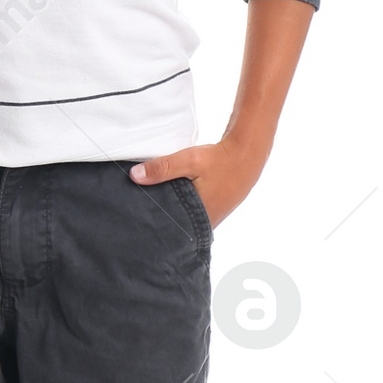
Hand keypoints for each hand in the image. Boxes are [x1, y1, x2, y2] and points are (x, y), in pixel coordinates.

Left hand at [128, 133, 272, 228]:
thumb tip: (135, 176)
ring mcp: (212, 216)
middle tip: (139, 211)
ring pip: (185, 217)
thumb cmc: (220, 160)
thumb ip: (162, 168)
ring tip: (151, 204)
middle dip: (161, 217)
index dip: (154, 224)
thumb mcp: (189, 160)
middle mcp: (206, 222)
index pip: (171, 229)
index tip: (137, 219)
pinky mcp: (214, 207)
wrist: (247, 154)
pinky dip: (183, 205)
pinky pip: (193, 211)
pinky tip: (172, 196)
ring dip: (172, 210)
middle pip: (177, 224)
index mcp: (199, 217)